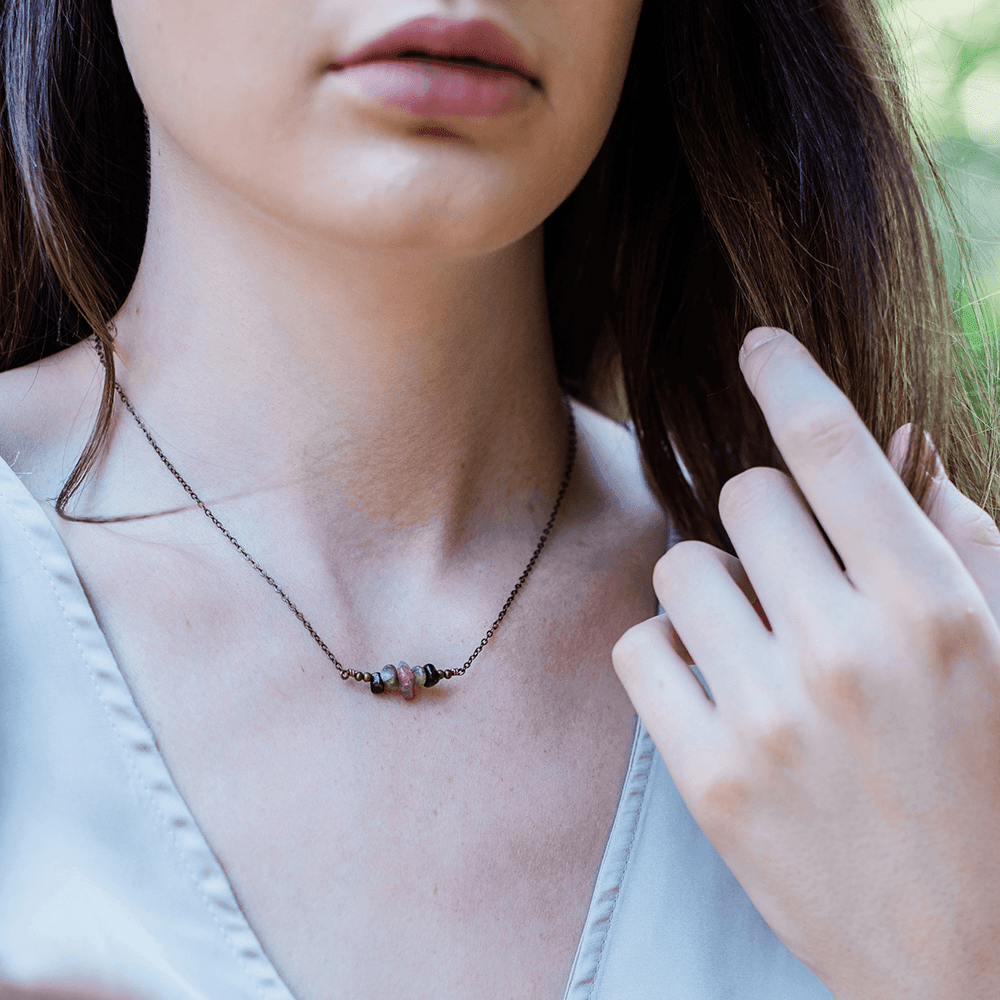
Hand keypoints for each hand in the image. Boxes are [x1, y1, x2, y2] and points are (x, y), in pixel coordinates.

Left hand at [612, 327, 999, 999]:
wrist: (963, 954)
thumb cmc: (995, 785)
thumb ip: (958, 538)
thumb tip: (899, 441)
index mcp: (934, 607)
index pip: (834, 450)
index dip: (789, 379)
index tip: (758, 348)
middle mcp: (845, 651)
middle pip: (744, 499)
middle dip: (768, 525)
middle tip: (798, 580)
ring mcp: (768, 716)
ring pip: (681, 569)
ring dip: (716, 590)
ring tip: (761, 643)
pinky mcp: (707, 775)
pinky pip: (641, 648)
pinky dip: (673, 655)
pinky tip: (721, 690)